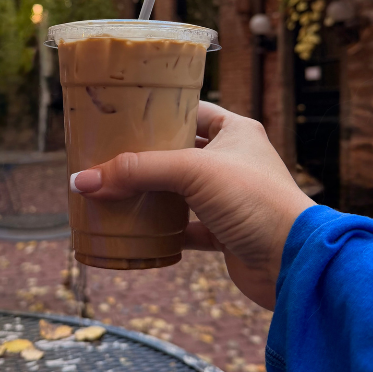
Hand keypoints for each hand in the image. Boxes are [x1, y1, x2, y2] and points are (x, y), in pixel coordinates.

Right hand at [70, 101, 314, 309]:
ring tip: (114, 192)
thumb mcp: (192, 172)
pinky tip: (137, 234)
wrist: (290, 260)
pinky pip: (184, 229)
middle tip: (108, 156)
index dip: (161, 110)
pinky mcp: (224, 234)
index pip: (193, 110)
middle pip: (180, 153)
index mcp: (237, 132)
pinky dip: (162, 233)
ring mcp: (229, 200)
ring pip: (180, 193)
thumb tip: (81, 180)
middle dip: (146, 157)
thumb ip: (137, 171)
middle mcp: (234, 162)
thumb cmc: (254, 201)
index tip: (125, 115)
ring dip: (150, 195)